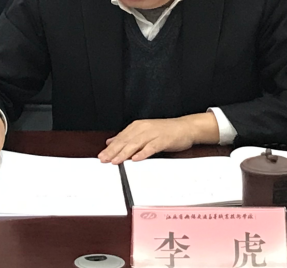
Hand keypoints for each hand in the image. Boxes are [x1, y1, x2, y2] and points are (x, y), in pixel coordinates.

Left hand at [98, 113, 219, 164]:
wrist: (185, 127)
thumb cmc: (165, 131)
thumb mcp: (144, 131)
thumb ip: (128, 137)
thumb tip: (111, 141)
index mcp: (138, 126)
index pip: (121, 138)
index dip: (110, 148)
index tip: (101, 156)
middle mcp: (144, 128)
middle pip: (126, 141)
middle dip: (114, 151)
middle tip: (104, 160)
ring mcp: (153, 134)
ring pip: (136, 144)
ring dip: (125, 153)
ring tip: (116, 161)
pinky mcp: (163, 140)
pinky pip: (151, 147)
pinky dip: (143, 153)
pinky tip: (136, 159)